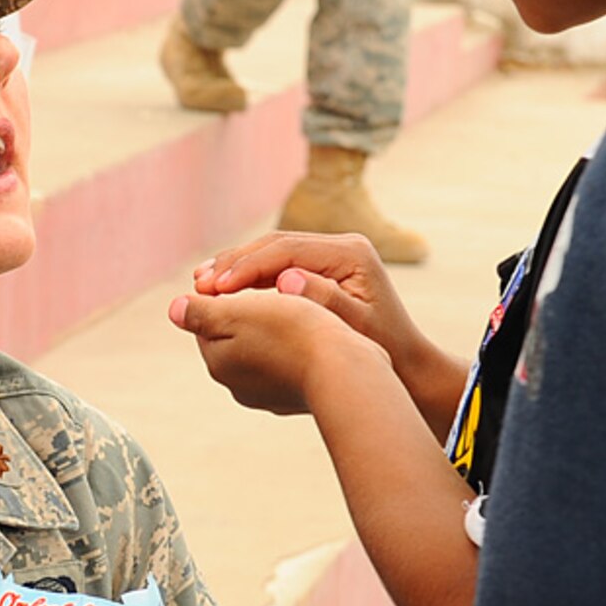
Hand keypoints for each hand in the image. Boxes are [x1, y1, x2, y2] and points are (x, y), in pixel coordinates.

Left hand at [169, 282, 388, 415]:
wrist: (346, 374)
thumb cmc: (293, 334)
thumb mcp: (237, 313)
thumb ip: (201, 311)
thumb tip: (174, 308)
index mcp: (220, 363)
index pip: (211, 318)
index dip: (226, 291)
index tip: (242, 271)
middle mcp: (239, 386)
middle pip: (237, 335)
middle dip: (249, 309)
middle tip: (271, 284)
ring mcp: (270, 396)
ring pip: (264, 349)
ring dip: (274, 326)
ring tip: (294, 305)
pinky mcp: (298, 399)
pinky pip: (290, 363)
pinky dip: (295, 346)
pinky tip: (313, 332)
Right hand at [194, 232, 423, 373]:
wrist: (406, 361)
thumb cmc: (383, 349)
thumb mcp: (356, 327)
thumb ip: (324, 300)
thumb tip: (286, 279)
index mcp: (350, 253)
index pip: (286, 250)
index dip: (247, 267)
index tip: (215, 288)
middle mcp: (341, 246)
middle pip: (276, 244)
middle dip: (235, 263)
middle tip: (199, 283)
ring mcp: (331, 254)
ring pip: (272, 251)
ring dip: (237, 266)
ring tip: (202, 283)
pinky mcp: (322, 267)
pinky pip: (278, 264)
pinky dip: (250, 275)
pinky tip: (225, 287)